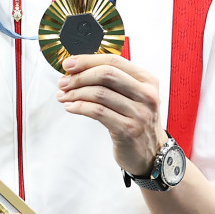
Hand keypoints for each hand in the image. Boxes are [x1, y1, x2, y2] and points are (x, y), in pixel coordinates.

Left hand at [56, 53, 165, 175]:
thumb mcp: (133, 96)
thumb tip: (78, 69)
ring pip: (99, 93)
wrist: (151, 153)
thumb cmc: (137, 121)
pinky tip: (71, 107)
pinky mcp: (128, 130)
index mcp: (147, 81)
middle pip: (106, 74)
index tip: (69, 64)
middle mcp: (146, 95)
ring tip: (64, 96)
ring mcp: (139, 113)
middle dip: (79, 77)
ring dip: (76, 93)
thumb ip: (113, 81)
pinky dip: (80, 107)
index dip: (87, 60)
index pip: (114, 61)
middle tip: (63, 82)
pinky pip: (98, 112)